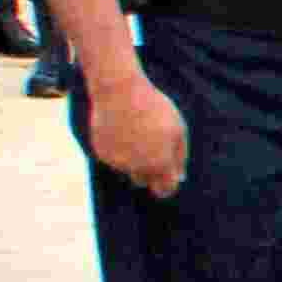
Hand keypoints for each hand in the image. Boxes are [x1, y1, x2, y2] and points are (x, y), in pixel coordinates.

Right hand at [86, 58, 187, 198]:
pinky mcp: (102, 153)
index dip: (167, 187)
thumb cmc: (155, 108)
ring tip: (136, 132)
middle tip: (151, 152)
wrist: (119, 92)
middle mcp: (138, 167)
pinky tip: (121, 129)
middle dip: (149, 172)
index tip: (168, 181)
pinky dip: (118, 149)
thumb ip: (179, 156)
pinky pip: (113, 158)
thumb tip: (179, 178)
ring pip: (127, 168)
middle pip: (144, 181)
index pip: (165, 190)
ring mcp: (117, 161)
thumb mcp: (178, 129)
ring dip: (132, 158)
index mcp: (160, 163)